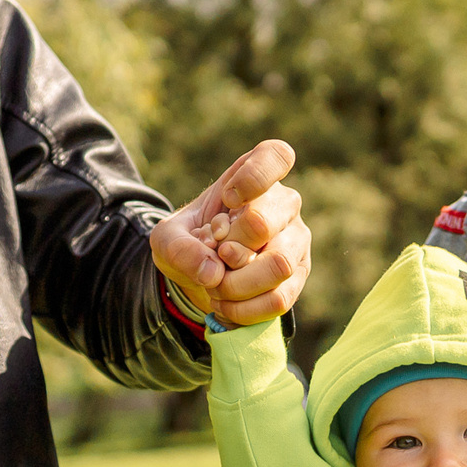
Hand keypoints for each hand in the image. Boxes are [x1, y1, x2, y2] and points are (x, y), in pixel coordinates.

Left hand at [151, 139, 309, 326]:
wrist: (203, 275)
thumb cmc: (191, 242)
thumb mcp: (167, 239)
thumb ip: (179, 247)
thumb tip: (213, 271)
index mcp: (254, 175)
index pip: (276, 157)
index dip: (254, 177)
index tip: (227, 199)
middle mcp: (284, 203)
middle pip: (263, 222)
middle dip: (227, 249)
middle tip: (215, 256)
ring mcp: (297, 239)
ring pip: (277, 265)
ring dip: (235, 285)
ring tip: (217, 287)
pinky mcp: (298, 275)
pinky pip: (280, 298)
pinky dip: (245, 309)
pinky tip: (227, 305)